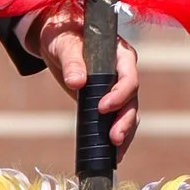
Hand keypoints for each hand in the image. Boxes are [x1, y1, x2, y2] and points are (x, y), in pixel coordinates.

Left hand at [34, 7, 140, 156]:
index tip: (102, 107)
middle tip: (113, 138)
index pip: (129, 75)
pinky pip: (117, 119)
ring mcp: (118, 87)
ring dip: (124, 132)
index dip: (120, 93)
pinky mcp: (108, 100)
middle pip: (132, 99)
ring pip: (128, 113)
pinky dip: (116, 136)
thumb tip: (77, 82)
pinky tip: (112, 154)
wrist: (57, 39)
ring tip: (115, 153)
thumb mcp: (65, 44)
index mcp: (120, 53)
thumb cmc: (63, 34)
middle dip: (124, 120)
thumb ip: (72, 61)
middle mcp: (124, 71)